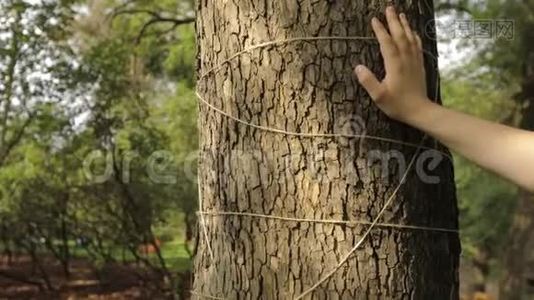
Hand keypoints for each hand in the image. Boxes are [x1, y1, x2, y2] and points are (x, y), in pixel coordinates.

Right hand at [355, 6, 430, 122]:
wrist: (419, 111)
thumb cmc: (397, 105)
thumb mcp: (379, 96)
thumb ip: (368, 81)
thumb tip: (358, 67)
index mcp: (395, 65)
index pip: (386, 43)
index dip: (380, 31)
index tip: (374, 20)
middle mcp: (406, 60)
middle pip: (400, 36)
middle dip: (393, 21)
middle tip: (389, 8)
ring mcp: (414, 61)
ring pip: (410, 38)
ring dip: (404, 25)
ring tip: (400, 14)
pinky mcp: (419, 65)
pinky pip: (417, 46)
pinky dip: (414, 36)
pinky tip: (413, 32)